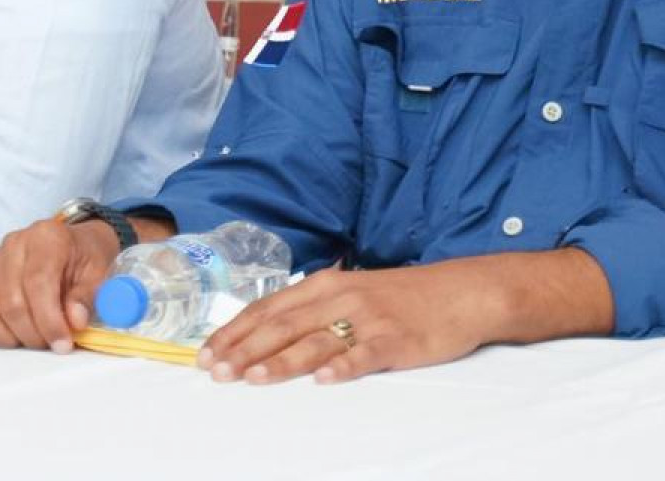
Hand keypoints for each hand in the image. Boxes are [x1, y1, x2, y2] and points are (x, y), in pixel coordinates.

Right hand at [0, 216, 120, 352]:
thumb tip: (74, 321)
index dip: (49, 320)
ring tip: (30, 339)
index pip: (37, 282)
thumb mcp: (99, 273)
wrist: (73, 245)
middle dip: (32, 334)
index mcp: (45, 238)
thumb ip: (87, 296)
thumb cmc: (85, 259)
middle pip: (9, 301)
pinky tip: (7, 334)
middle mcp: (12, 245)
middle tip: (51, 344)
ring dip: (6, 336)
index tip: (63, 344)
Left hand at [197, 260, 493, 383]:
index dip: (234, 331)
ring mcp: (368, 318)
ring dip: (282, 360)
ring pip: (316, 339)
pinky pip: (365, 354)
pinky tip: (323, 380)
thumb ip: (310, 310)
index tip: (206, 352)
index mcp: (322, 285)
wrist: (458, 292)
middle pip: (283, 324)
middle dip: (245, 349)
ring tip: (253, 378)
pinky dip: (343, 367)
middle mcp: (339, 297)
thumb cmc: (397, 297)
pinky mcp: (396, 339)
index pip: (267, 308)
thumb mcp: (347, 293)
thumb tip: (264, 332)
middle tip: (217, 372)